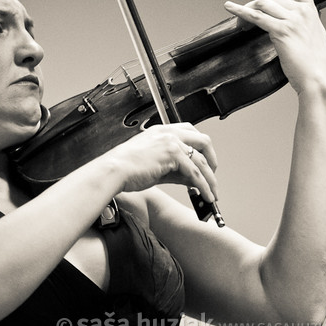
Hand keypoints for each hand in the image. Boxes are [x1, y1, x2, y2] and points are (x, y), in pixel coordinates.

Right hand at [100, 122, 217, 201]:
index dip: (202, 147)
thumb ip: (174, 169)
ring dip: (210, 179)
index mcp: (162, 130)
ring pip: (201, 160)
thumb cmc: (126, 167)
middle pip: (203, 142)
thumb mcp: (155, 164)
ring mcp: (172, 142)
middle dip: (212, 160)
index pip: (191, 132)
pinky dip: (203, 186)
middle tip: (213, 176)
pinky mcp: (173, 155)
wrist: (113, 170)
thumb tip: (192, 179)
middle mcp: (169, 133)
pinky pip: (195, 173)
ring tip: (212, 193)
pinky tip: (205, 195)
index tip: (205, 161)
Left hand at [224, 0, 325, 95]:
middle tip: (247, 21)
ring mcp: (291, 21)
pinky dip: (239, 11)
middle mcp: (301, 11)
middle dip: (254, 5)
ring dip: (247, 10)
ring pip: (262, 3)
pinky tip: (229, 8)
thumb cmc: (316, 63)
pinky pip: (255, 16)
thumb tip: (293, 21)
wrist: (318, 78)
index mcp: (310, 9)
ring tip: (241, 24)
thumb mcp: (315, 35)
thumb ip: (305, 23)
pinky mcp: (281, 32)